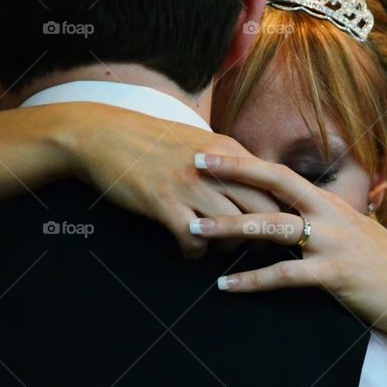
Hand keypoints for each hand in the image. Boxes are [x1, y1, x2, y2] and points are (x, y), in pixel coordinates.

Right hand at [55, 103, 280, 257]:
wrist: (104, 134)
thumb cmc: (157, 141)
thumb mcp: (203, 142)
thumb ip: (233, 163)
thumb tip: (262, 184)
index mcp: (229, 151)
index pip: (273, 184)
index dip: (283, 209)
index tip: (283, 224)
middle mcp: (215, 168)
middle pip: (261, 210)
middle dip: (264, 235)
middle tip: (258, 247)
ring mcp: (188, 185)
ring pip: (231, 229)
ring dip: (230, 247)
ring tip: (222, 249)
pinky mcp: (162, 203)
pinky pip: (193, 240)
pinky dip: (196, 252)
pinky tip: (190, 250)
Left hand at [189, 153, 386, 340]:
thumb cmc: (386, 268)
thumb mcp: (358, 235)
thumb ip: (329, 223)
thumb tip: (302, 218)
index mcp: (332, 204)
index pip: (282, 174)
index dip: (246, 162)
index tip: (212, 153)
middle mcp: (331, 216)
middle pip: (274, 185)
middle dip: (231, 174)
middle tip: (192, 167)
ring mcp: (332, 243)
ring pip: (272, 228)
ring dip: (229, 227)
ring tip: (194, 229)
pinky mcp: (334, 274)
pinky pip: (284, 275)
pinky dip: (251, 281)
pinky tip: (225, 285)